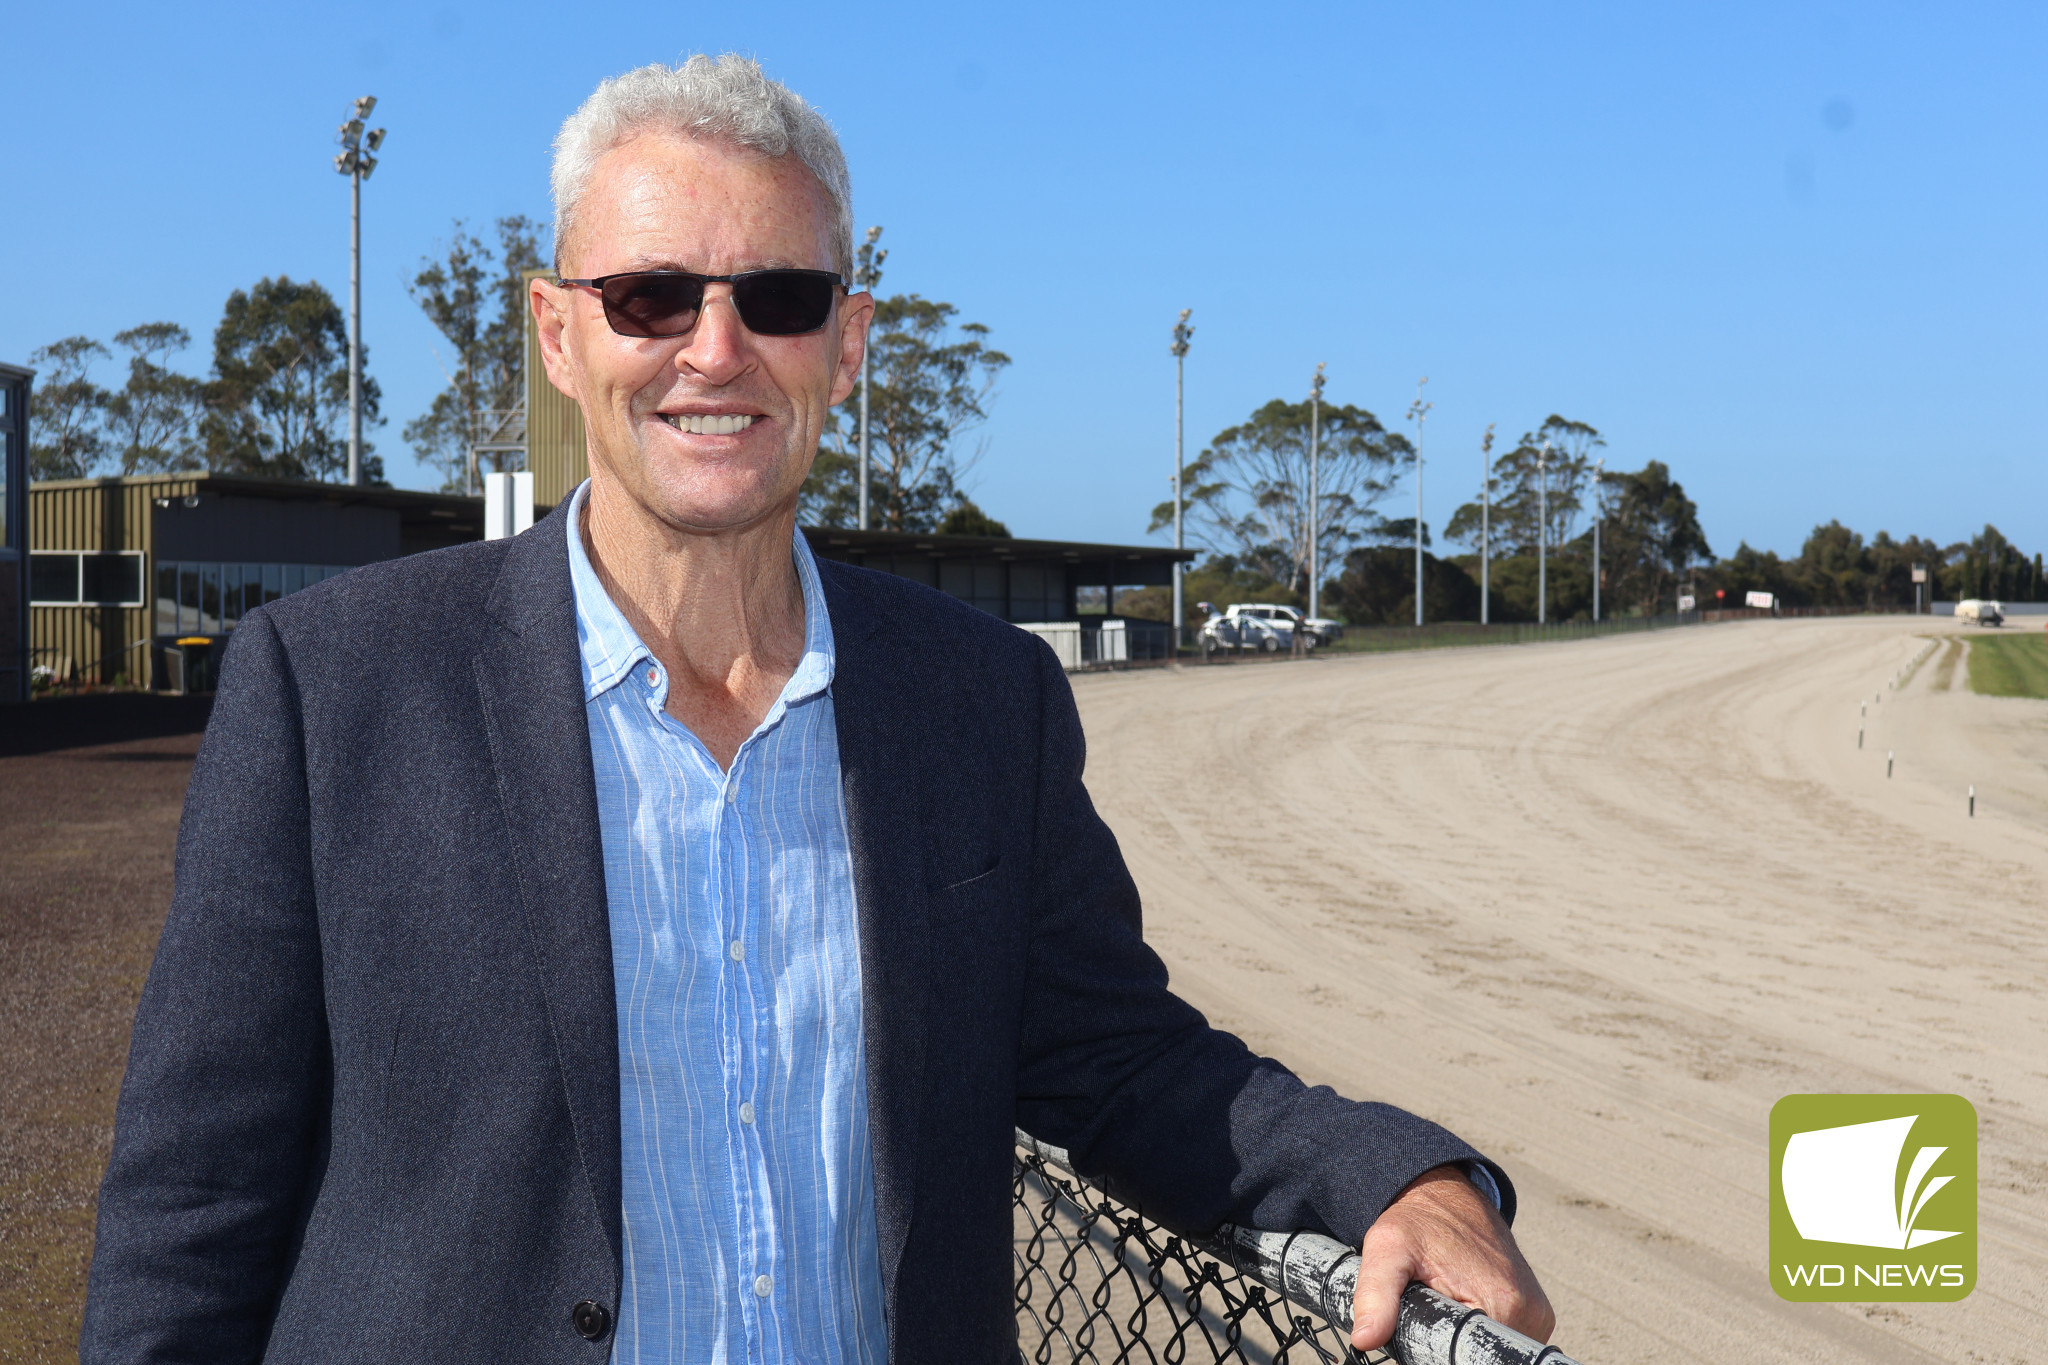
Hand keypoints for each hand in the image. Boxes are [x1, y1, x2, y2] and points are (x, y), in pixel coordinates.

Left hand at [1349, 1164, 1553, 1351]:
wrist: (1446, 1194)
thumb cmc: (1417, 1221)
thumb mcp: (1387, 1250)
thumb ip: (1375, 1297)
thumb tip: (1365, 1339)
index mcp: (1500, 1304)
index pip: (1466, 1358)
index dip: (1437, 1355)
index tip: (1420, 1332)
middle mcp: (1528, 1315)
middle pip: (1479, 1356)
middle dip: (1449, 1346)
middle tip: (1430, 1310)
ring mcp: (1537, 1317)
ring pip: (1491, 1351)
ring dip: (1466, 1341)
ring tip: (1448, 1305)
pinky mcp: (1537, 1314)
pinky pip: (1506, 1339)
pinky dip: (1482, 1330)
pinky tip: (1464, 1306)